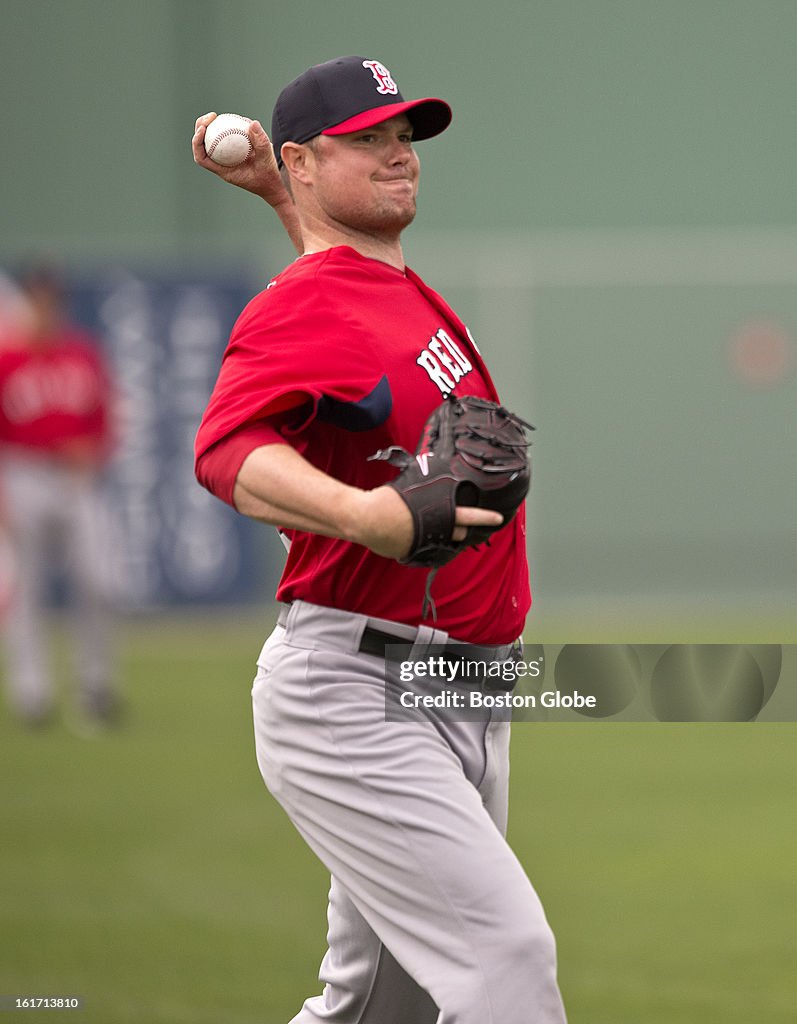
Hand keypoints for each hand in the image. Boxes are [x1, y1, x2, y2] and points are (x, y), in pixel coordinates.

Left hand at [192, 112, 289, 207]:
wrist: (274, 186)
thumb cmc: (269, 178)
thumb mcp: (267, 161)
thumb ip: (261, 143)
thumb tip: (252, 123)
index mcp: (224, 171)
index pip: (202, 158)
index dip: (197, 142)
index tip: (203, 128)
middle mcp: (223, 165)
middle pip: (203, 146)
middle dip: (201, 128)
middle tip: (211, 116)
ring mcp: (228, 159)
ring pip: (212, 141)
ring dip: (211, 126)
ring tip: (217, 116)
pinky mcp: (235, 153)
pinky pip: (226, 139)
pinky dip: (227, 128)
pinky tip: (234, 120)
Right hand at [353, 486, 502, 561]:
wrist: (368, 519)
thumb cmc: (390, 498)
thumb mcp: (413, 481)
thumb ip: (428, 480)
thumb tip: (434, 461)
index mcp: (441, 514)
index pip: (470, 516)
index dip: (485, 517)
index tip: (498, 518)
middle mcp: (437, 533)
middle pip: (459, 533)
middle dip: (461, 528)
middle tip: (459, 522)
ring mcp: (425, 546)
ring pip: (444, 544)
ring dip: (445, 537)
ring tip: (436, 527)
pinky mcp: (412, 554)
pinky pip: (424, 551)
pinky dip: (424, 544)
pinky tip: (414, 534)